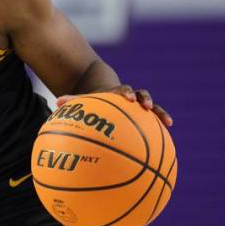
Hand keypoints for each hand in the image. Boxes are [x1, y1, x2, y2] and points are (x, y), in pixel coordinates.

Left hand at [56, 84, 172, 126]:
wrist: (105, 94)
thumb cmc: (93, 102)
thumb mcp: (84, 100)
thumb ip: (73, 101)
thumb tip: (57, 102)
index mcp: (114, 92)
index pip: (120, 89)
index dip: (123, 92)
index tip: (125, 97)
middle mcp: (129, 96)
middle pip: (139, 94)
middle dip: (144, 98)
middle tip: (146, 106)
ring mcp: (137, 104)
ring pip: (151, 106)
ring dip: (159, 112)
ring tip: (167, 122)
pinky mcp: (143, 114)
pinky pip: (154, 121)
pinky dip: (160, 125)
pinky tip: (167, 136)